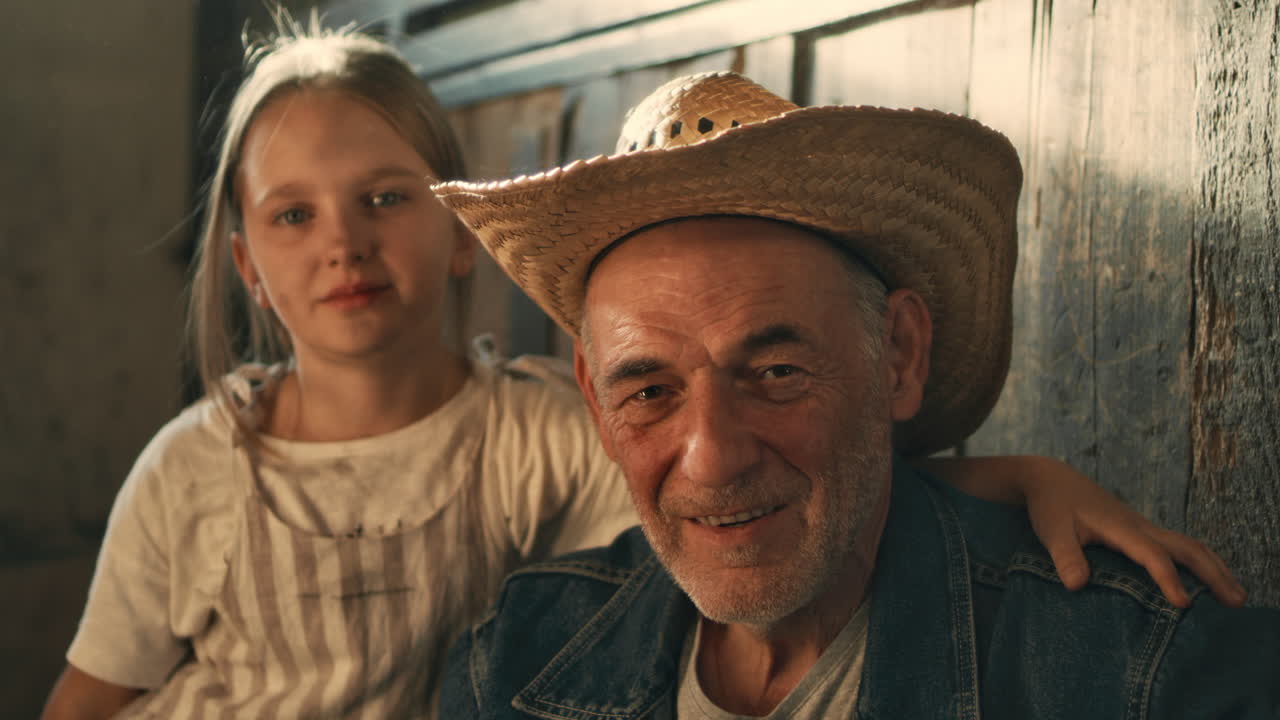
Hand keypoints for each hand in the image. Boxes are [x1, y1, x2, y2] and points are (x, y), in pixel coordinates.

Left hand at [1021, 456, 1245, 607]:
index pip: (1152, 554)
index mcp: (1120, 527)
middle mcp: (1139, 526)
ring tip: (1236, 595)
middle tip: (1237, 602)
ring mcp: (1142, 526)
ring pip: (1187, 544)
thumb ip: (1065, 556)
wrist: (1051, 478)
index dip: (1167, 578)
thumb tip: (1076, 585)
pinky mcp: (1139, 530)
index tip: (1183, 604)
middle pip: (1186, 547)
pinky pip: (1177, 545)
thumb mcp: (1052, 531)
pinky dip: (1199, 562)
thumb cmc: (1051, 506)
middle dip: (1213, 573)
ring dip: (1213, 567)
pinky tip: (1206, 580)